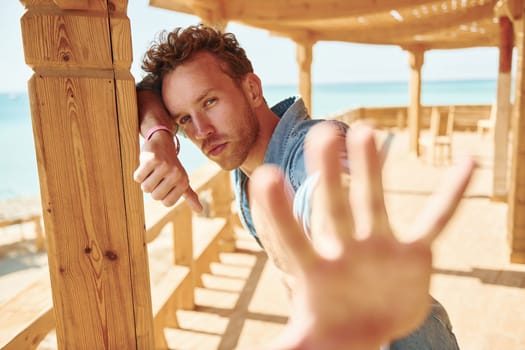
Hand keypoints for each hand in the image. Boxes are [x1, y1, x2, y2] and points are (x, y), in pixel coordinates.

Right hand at [133, 131, 202, 211]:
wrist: (163, 142)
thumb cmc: (172, 165)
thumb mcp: (182, 179)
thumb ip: (189, 195)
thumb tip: (200, 210)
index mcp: (184, 182)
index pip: (166, 203)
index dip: (161, 195)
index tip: (164, 184)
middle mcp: (176, 174)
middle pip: (155, 196)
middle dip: (152, 188)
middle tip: (157, 176)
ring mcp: (165, 165)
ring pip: (145, 188)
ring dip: (145, 181)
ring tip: (152, 170)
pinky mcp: (152, 158)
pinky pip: (138, 177)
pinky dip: (138, 173)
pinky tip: (146, 164)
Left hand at [249, 124, 473, 349]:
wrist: (366, 324)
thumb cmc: (332, 326)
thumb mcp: (307, 341)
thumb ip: (287, 346)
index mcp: (315, 270)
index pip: (292, 237)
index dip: (278, 212)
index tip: (264, 177)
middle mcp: (346, 249)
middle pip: (334, 206)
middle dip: (328, 173)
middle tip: (322, 133)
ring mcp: (380, 246)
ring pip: (374, 201)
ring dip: (372, 169)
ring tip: (364, 130)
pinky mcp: (414, 253)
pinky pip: (438, 219)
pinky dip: (453, 193)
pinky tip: (467, 163)